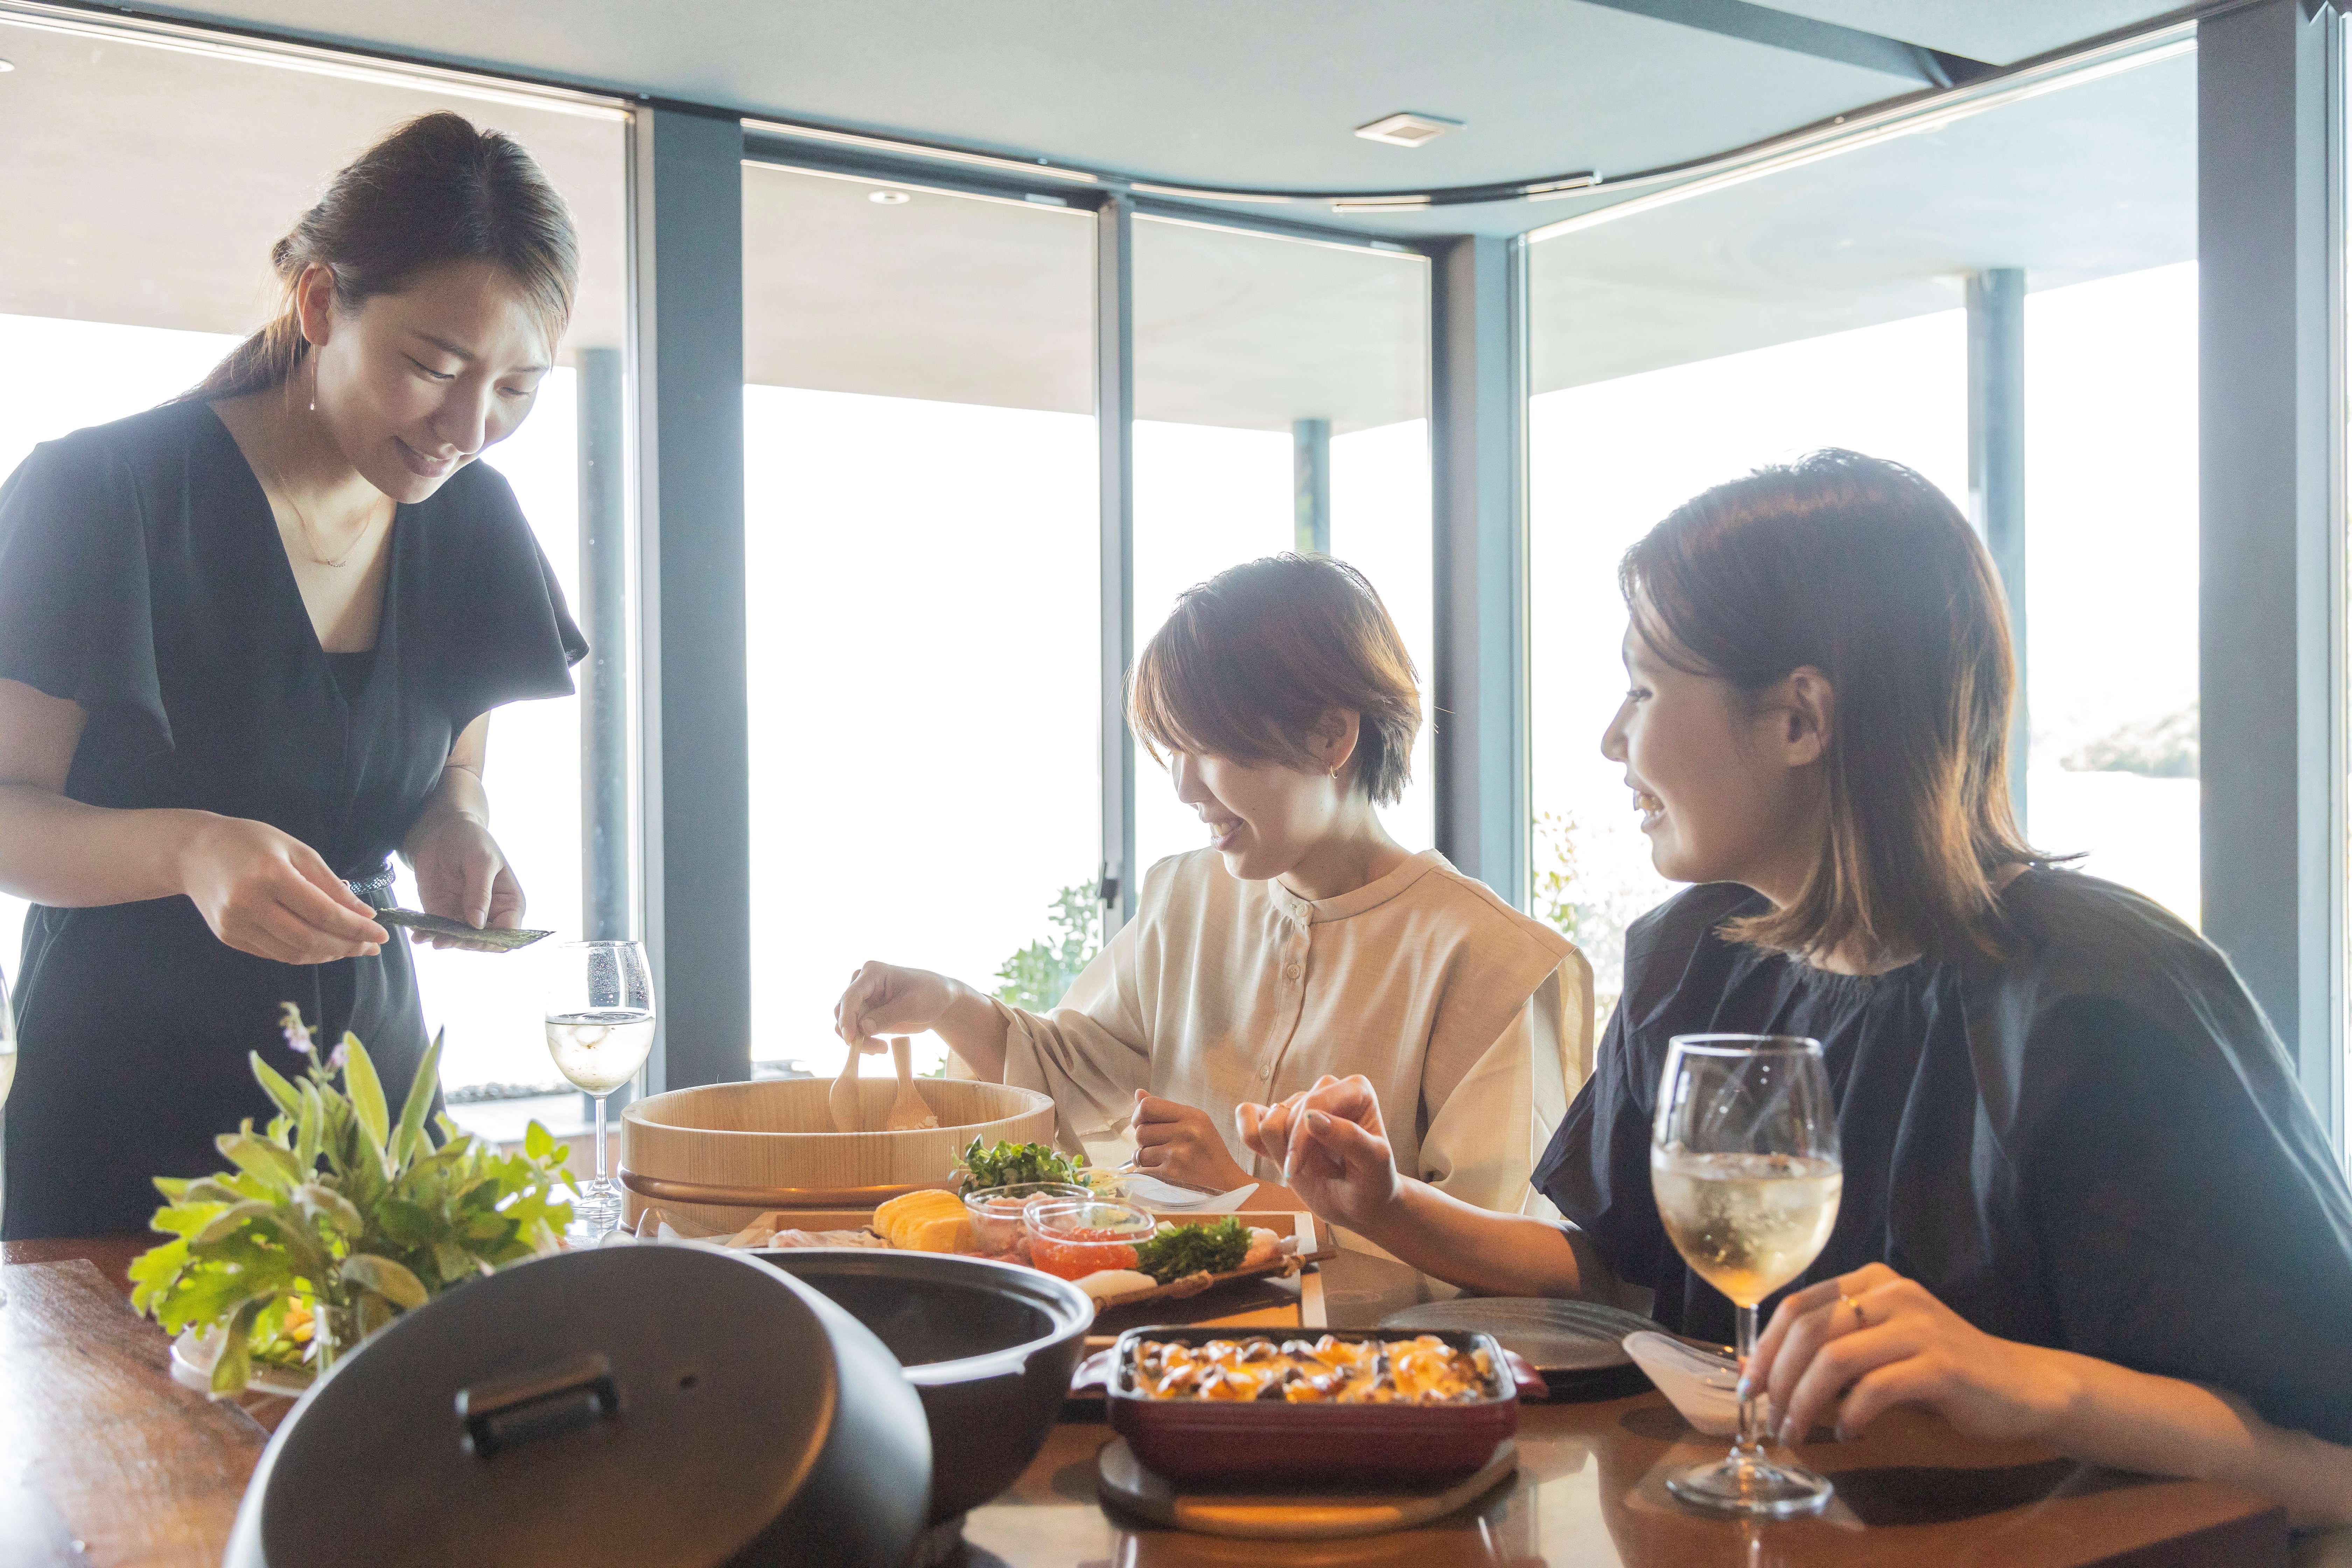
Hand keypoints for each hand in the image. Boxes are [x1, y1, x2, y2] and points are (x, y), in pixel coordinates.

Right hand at [177, 814, 387, 964]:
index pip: (323, 913)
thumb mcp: (297, 850)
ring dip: (328, 954)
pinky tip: (322, 945)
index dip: (356, 929)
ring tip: (351, 947)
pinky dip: (303, 953)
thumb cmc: (251, 843)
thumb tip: (363, 914)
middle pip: (309, 940)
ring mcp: (235, 924)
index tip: (382, 935)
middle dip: (347, 947)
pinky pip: (274, 953)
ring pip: (292, 953)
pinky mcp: (228, 937)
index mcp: (270, 876)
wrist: (193, 852)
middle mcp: (249, 904)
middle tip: (371, 946)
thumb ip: (330, 884)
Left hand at [404, 812, 524, 949]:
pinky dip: (428, 935)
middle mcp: (490, 914)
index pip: (509, 932)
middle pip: (483, 942)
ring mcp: (465, 916)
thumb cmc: (470, 840)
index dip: (494, 940)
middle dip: (466, 943)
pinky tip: (419, 936)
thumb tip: (478, 924)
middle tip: (446, 937)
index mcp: (509, 902)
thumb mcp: (480, 860)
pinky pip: (438, 931)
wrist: (441, 831)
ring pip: (459, 941)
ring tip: (431, 937)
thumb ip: (480, 892)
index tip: (475, 936)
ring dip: (446, 941)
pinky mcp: (443, 913)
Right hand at [834, 961, 956, 1055]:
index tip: (851, 1040)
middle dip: (854, 1033)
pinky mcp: (866, 1012)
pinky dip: (862, 1042)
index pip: (851, 996)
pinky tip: (879, 1048)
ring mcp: (863, 998)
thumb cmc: (931, 994)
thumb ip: (887, 1016)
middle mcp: (862, 983)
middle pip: (842, 1011)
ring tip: (882, 1050)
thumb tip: (862, 1028)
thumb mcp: (913, 1005)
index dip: (846, 1019)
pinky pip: (854, 1030)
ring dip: (859, 1040)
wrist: (940, 1000)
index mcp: (873, 972)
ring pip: (845, 1023)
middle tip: (880, 1049)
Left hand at [1130, 1090, 1250, 1190]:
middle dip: (1143, 1141)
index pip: (1147, 1106)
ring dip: (1144, 1158)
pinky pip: (1141, 1170)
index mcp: (1192, 1115)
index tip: (1143, 1123)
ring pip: (1139, 1153)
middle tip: (1157, 1146)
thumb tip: (1138, 1093)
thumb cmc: (1208, 1151)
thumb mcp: (1195, 1123)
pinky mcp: (1171, 1175)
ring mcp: (1178, 1154)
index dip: (1138, 1115)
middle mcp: (1186, 1132)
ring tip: (1161, 1160)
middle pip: (1140, 1131)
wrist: (1226, 1184)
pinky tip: (1161, 1172)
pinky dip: (1146, 1173)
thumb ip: (1165, 1109)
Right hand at [1234, 1074, 1400, 1230]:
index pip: (1312, 1104)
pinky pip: (1248, 1114)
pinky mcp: (1280, 1121)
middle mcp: (1326, 1090)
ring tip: (1310, 1166)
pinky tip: (1268, 1155)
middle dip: (1298, 1152)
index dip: (1300, 1139)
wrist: (1359, 1203)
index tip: (1296, 1171)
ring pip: (1268, 1122)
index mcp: (1355, 1090)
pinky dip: (1248, 1135)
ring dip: (1283, 1154)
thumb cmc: (1373, 1182)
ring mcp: (1301, 1104)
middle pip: (1287, 1115)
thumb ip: (1348, 1138)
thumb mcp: (1373, 1164)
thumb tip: (1310, 1117)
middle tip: (1325, 1172)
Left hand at [1750, 1263, 2078, 1447]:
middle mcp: (1892, 1293)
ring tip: (1797, 1433)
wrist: (2020, 1387)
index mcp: (1871, 1281)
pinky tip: (1848, 1434)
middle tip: (1769, 1419)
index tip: (1749, 1387)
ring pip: (1834, 1359)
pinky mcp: (1941, 1364)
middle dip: (1779, 1379)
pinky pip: (1876, 1389)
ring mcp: (1919, 1325)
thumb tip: (1755, 1369)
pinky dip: (1850, 1416)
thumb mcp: (1876, 1353)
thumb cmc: (1939, 1372)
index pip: (1796, 1306)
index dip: (1765, 1349)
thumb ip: (1824, 1353)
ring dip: (1805, 1403)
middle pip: (1808, 1331)